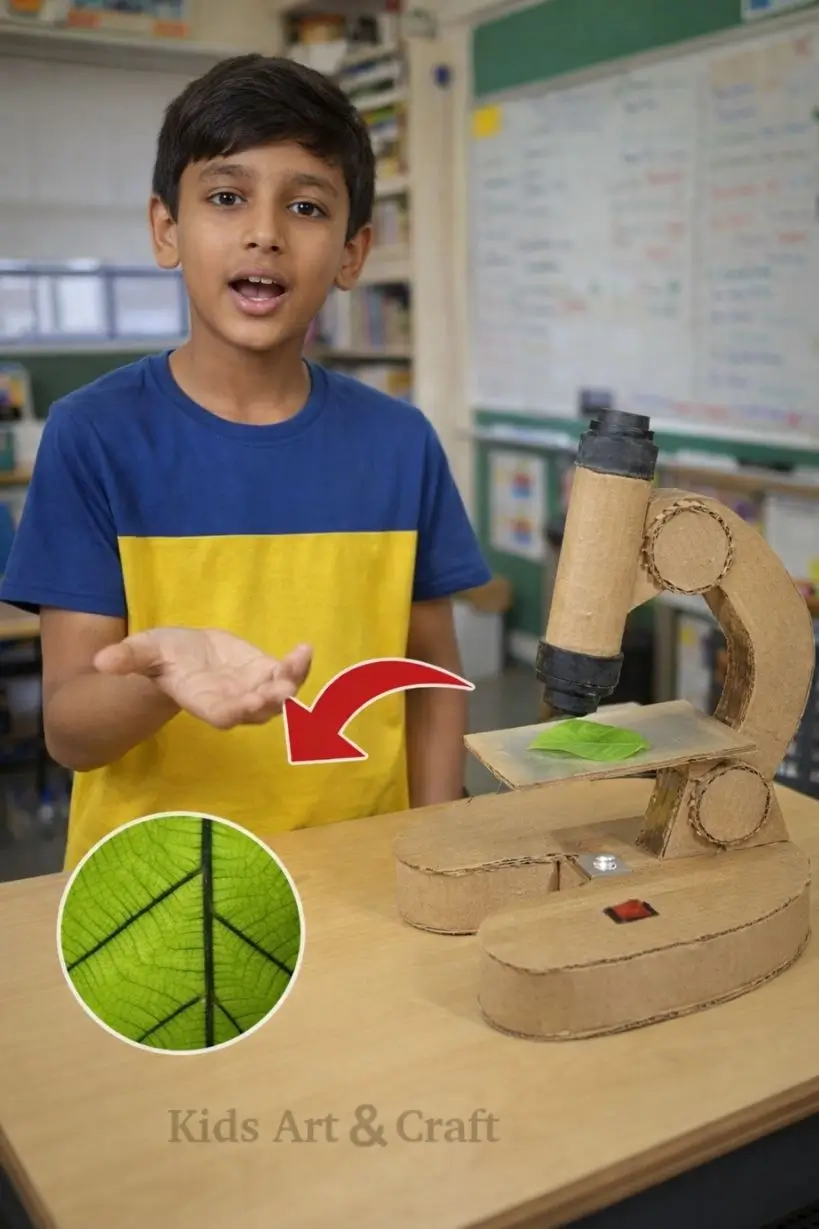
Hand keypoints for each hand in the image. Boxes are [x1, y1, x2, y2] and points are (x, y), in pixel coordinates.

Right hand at [93, 627, 311, 729]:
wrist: (184, 654)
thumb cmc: (161, 656)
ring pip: (280, 697)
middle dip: (271, 701)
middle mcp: (234, 703)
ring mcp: (254, 690)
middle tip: (283, 689)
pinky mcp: (267, 673)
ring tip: (299, 660)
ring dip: (292, 682)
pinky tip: (304, 649)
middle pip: (257, 711)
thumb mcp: (142, 651)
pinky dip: (298, 666)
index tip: (246, 706)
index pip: (222, 715)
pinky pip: (288, 674)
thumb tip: (101, 661)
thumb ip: (127, 658)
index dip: (235, 712)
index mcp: (204, 701)